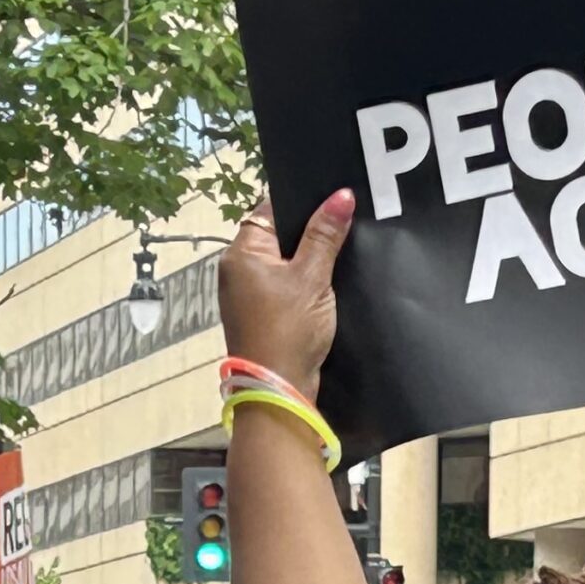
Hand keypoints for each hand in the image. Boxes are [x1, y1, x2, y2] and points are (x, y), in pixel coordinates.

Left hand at [220, 190, 352, 400]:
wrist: (278, 390)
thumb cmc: (289, 330)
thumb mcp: (312, 276)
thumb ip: (325, 234)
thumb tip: (342, 195)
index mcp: (241, 253)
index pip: (270, 209)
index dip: (302, 199)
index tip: (333, 193)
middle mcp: (238, 270)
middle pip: (278, 234)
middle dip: (310, 227)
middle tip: (346, 213)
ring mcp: (248, 293)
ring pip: (284, 260)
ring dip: (310, 254)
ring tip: (344, 238)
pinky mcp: (262, 313)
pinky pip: (285, 283)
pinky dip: (305, 278)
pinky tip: (330, 272)